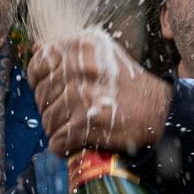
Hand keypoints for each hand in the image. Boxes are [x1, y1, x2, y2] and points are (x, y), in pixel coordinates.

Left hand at [30, 32, 171, 156]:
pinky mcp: (87, 122)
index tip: (50, 89)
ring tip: (76, 126)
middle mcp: (80, 68)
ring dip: (58, 129)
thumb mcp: (101, 53)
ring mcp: (83, 95)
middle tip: (70, 112)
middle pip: (41, 96)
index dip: (39, 80)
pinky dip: (63, 147)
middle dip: (51, 108)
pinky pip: (57, 141)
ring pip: (47, 120)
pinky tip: (76, 141)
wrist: (158, 111)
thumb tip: (36, 48)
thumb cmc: (126, 83)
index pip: (38, 64)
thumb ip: (68, 50)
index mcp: (81, 46)